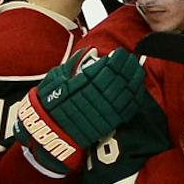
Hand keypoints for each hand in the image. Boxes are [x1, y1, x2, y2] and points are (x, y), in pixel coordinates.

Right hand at [16, 48, 145, 169]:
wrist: (47, 131)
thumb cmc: (49, 103)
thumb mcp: (55, 79)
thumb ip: (74, 64)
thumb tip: (91, 51)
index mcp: (83, 82)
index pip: (108, 66)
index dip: (118, 58)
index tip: (121, 53)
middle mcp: (96, 94)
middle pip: (120, 77)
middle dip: (129, 66)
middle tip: (132, 60)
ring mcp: (103, 110)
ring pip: (126, 91)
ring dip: (134, 80)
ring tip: (137, 71)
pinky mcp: (108, 123)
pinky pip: (127, 109)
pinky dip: (134, 98)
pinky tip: (136, 90)